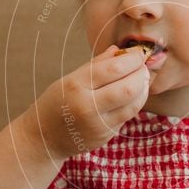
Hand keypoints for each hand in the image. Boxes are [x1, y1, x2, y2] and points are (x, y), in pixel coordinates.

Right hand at [21, 45, 150, 160]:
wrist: (44, 138)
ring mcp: (98, 125)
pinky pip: (126, 117)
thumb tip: (121, 50)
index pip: (113, 69)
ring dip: (143, 90)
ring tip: (142, 79)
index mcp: (76, 86)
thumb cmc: (57, 102)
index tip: (139, 53)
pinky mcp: (105, 137)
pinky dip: (134, 103)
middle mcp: (87, 106)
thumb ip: (97, 64)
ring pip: (133, 105)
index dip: (132, 59)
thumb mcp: (71, 78)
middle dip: (142, 74)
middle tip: (144, 66)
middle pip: (128, 88)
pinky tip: (133, 95)